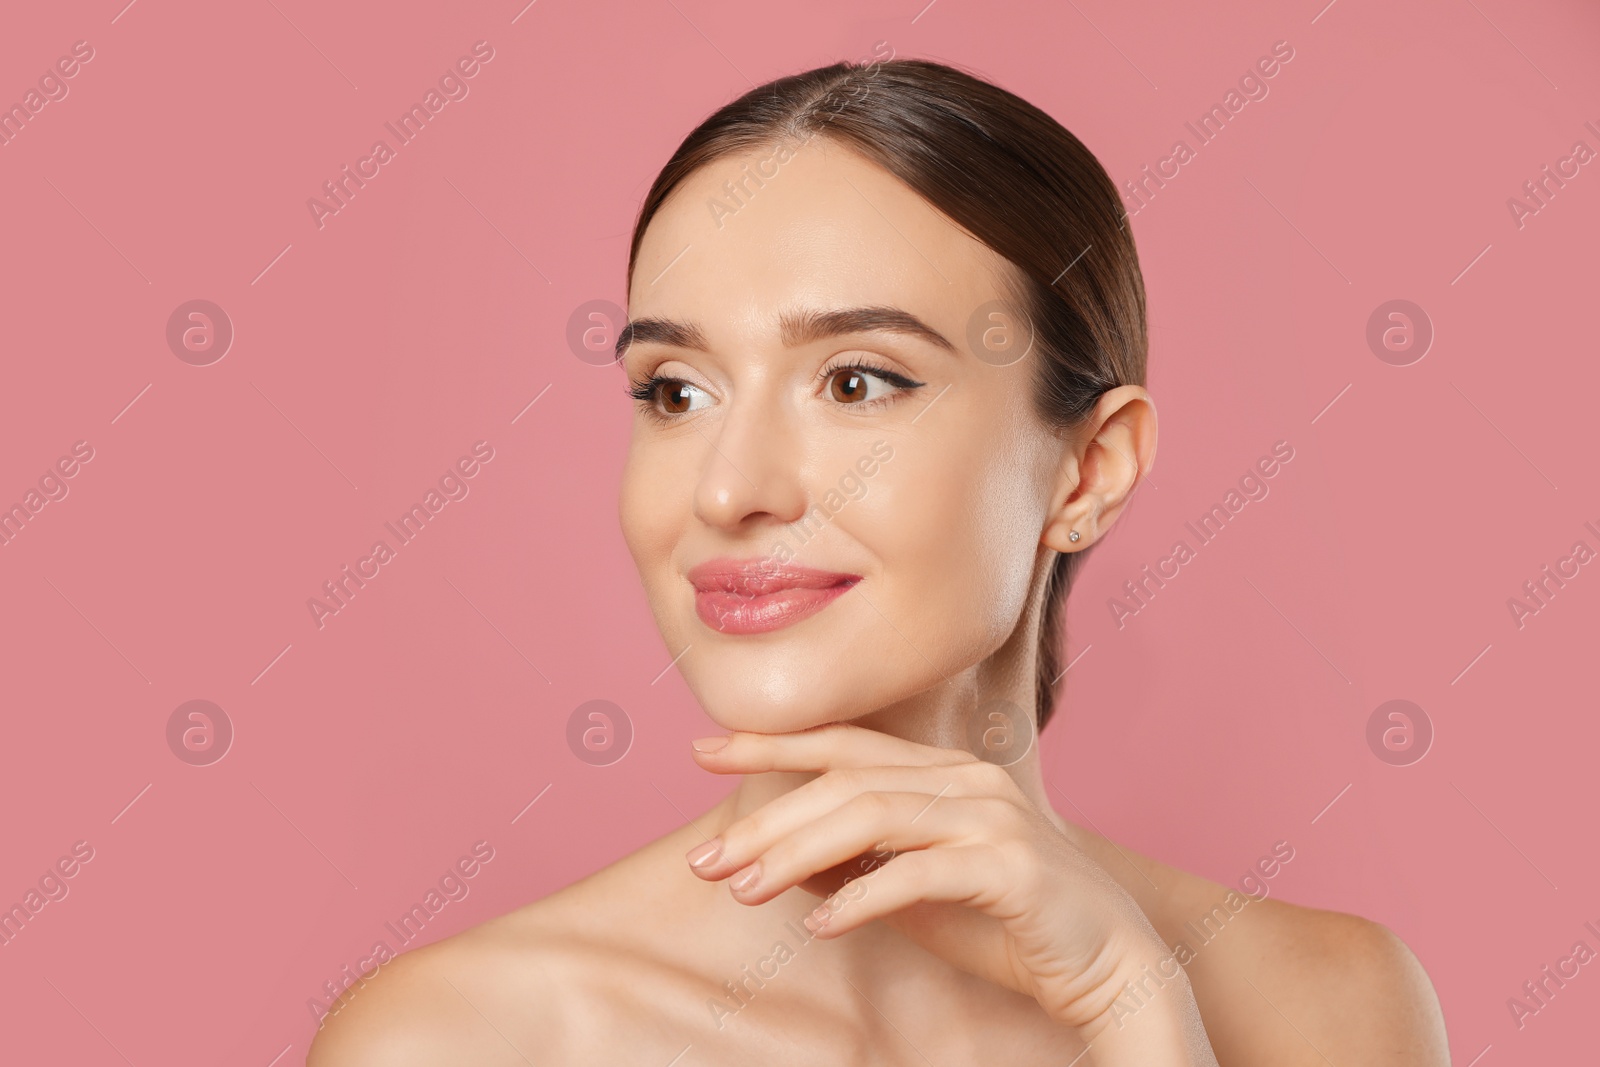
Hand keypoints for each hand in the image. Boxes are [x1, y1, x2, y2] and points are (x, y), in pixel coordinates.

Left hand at [683, 721, 1213, 1059]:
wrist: (1105, 965)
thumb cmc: (1004, 925)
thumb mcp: (911, 892)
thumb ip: (854, 863)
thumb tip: (775, 856)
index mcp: (944, 770)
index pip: (843, 744)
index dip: (772, 743)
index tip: (701, 752)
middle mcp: (967, 778)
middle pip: (846, 779)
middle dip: (767, 816)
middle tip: (706, 860)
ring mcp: (992, 816)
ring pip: (874, 814)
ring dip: (798, 853)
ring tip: (744, 890)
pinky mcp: (1012, 866)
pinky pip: (921, 872)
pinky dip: (863, 896)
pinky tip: (821, 924)